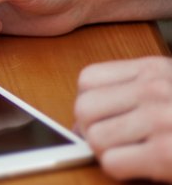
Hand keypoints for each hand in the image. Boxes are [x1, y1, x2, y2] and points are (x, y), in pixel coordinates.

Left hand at [74, 56, 171, 181]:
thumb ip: (129, 94)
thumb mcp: (169, 90)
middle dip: (93, 131)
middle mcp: (156, 88)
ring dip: (109, 152)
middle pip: (83, 108)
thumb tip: (78, 125)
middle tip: (120, 142)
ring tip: (137, 153)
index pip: (88, 79)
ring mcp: (160, 119)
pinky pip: (111, 162)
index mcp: (155, 69)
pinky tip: (147, 166)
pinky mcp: (165, 153)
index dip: (90, 105)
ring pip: (94, 137)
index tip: (106, 119)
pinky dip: (124, 170)